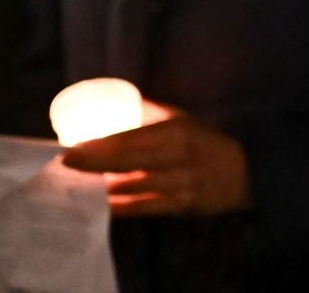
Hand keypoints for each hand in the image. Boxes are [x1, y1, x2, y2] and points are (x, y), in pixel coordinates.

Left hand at [60, 101, 252, 217]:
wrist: (245, 174)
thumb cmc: (208, 142)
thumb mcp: (184, 120)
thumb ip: (151, 113)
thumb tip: (115, 100)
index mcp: (175, 133)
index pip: (130, 138)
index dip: (99, 144)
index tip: (71, 145)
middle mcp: (176, 159)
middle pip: (126, 163)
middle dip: (92, 164)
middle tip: (63, 163)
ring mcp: (178, 186)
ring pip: (131, 189)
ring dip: (101, 188)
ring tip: (74, 184)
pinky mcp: (180, 207)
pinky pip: (143, 209)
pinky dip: (120, 207)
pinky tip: (100, 205)